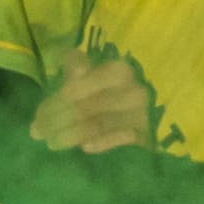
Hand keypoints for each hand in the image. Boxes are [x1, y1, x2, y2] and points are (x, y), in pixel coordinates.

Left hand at [39, 41, 164, 153]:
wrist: (166, 106)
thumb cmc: (121, 88)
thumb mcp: (100, 73)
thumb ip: (78, 66)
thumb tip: (59, 55)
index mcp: (116, 68)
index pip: (76, 83)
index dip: (54, 102)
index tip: (37, 116)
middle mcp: (130, 86)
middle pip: (83, 106)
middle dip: (55, 120)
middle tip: (36, 133)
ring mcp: (141, 109)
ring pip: (97, 123)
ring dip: (71, 135)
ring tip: (51, 143)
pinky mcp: (149, 130)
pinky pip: (122, 137)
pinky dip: (102, 142)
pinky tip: (85, 148)